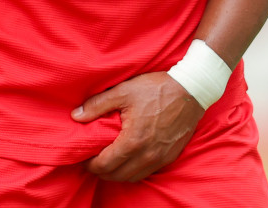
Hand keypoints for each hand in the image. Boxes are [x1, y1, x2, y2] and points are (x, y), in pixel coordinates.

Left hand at [73, 71, 204, 181]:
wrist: (191, 91)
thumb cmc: (156, 89)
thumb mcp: (123, 91)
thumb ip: (97, 105)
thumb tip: (76, 116)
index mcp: (133, 141)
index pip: (105, 165)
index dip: (90, 164)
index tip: (82, 157)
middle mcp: (147, 155)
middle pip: (117, 176)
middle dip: (100, 172)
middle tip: (91, 161)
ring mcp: (160, 158)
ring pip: (132, 177)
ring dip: (116, 174)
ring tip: (106, 162)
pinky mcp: (169, 157)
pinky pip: (146, 172)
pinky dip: (132, 171)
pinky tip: (127, 160)